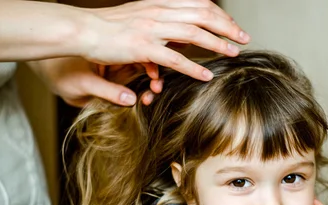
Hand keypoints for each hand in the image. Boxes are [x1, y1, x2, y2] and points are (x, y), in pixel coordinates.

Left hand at [28, 57, 156, 106]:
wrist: (47, 76)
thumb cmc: (59, 72)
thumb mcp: (85, 83)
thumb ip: (108, 92)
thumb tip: (131, 100)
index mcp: (113, 50)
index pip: (140, 53)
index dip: (152, 65)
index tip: (155, 79)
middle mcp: (118, 58)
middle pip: (146, 65)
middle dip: (155, 78)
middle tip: (156, 89)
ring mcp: (118, 71)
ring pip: (142, 78)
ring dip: (149, 88)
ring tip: (149, 99)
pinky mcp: (116, 84)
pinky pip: (135, 88)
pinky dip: (141, 94)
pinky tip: (144, 101)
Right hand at [83, 0, 249, 80]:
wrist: (83, 30)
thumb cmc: (110, 28)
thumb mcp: (141, 18)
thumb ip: (164, 24)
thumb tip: (183, 36)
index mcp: (160, 3)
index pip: (198, 4)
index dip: (220, 15)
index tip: (233, 27)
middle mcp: (159, 12)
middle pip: (202, 15)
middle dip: (227, 26)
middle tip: (244, 38)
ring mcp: (152, 29)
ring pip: (193, 34)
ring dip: (217, 44)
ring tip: (233, 53)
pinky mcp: (143, 47)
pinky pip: (174, 59)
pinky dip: (193, 67)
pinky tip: (207, 75)